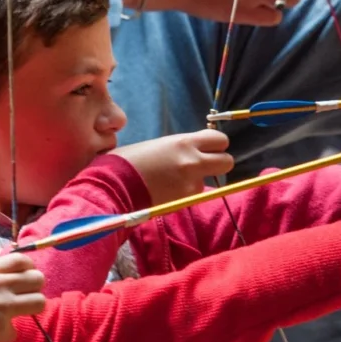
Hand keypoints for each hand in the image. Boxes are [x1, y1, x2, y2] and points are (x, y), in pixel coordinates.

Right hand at [0, 254, 46, 341]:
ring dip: (30, 309)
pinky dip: (5, 335)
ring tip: (16, 315)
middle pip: (37, 278)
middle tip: (24, 298)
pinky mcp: (4, 327)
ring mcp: (3, 305)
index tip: (26, 276)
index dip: (29, 268)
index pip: (20, 260)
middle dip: (35, 288)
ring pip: (39, 302)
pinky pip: (16, 330)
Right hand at [112, 129, 233, 203]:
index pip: (220, 139)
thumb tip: (190, 152)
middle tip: (203, 165)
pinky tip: (168, 191)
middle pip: (227, 162)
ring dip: (198, 181)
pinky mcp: (183, 201)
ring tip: (175, 180)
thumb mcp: (158, 145)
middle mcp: (193, 162)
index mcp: (185, 143)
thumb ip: (180, 148)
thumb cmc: (128, 160)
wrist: (113, 186)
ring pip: (210, 182)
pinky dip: (186, 194)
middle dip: (218, 163)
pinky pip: (194, 195)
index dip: (216, 145)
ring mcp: (190, 184)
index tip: (207, 148)